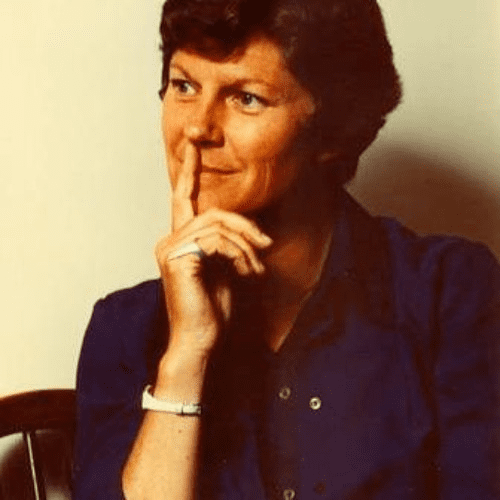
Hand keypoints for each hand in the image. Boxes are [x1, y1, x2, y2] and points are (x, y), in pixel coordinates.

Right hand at [155, 143, 271, 363]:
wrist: (201, 341)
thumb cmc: (213, 309)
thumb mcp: (227, 269)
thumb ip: (229, 245)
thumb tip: (250, 230)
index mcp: (180, 241)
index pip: (183, 199)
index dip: (189, 170)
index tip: (194, 143)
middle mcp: (169, 241)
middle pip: (212, 212)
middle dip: (245, 225)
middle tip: (265, 244)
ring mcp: (170, 249)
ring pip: (217, 224)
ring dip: (245, 245)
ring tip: (254, 268)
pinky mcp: (177, 259)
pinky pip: (216, 239)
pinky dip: (238, 254)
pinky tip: (245, 272)